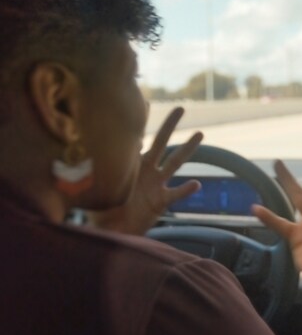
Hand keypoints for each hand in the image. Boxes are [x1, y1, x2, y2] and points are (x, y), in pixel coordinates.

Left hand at [89, 107, 201, 234]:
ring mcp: (156, 184)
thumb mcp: (91, 191)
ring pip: (175, 163)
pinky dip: (186, 189)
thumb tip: (67, 163)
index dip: (140, 121)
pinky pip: (177, 193)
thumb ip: (86, 177)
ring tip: (199, 134)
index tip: (146, 101)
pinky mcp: (162, 201)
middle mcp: (146, 170)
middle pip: (161, 143)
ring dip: (187, 148)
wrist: (114, 232)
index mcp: (129, 165)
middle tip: (180, 108)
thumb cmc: (101, 213)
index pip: (134, 139)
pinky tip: (196, 184)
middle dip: (170, 125)